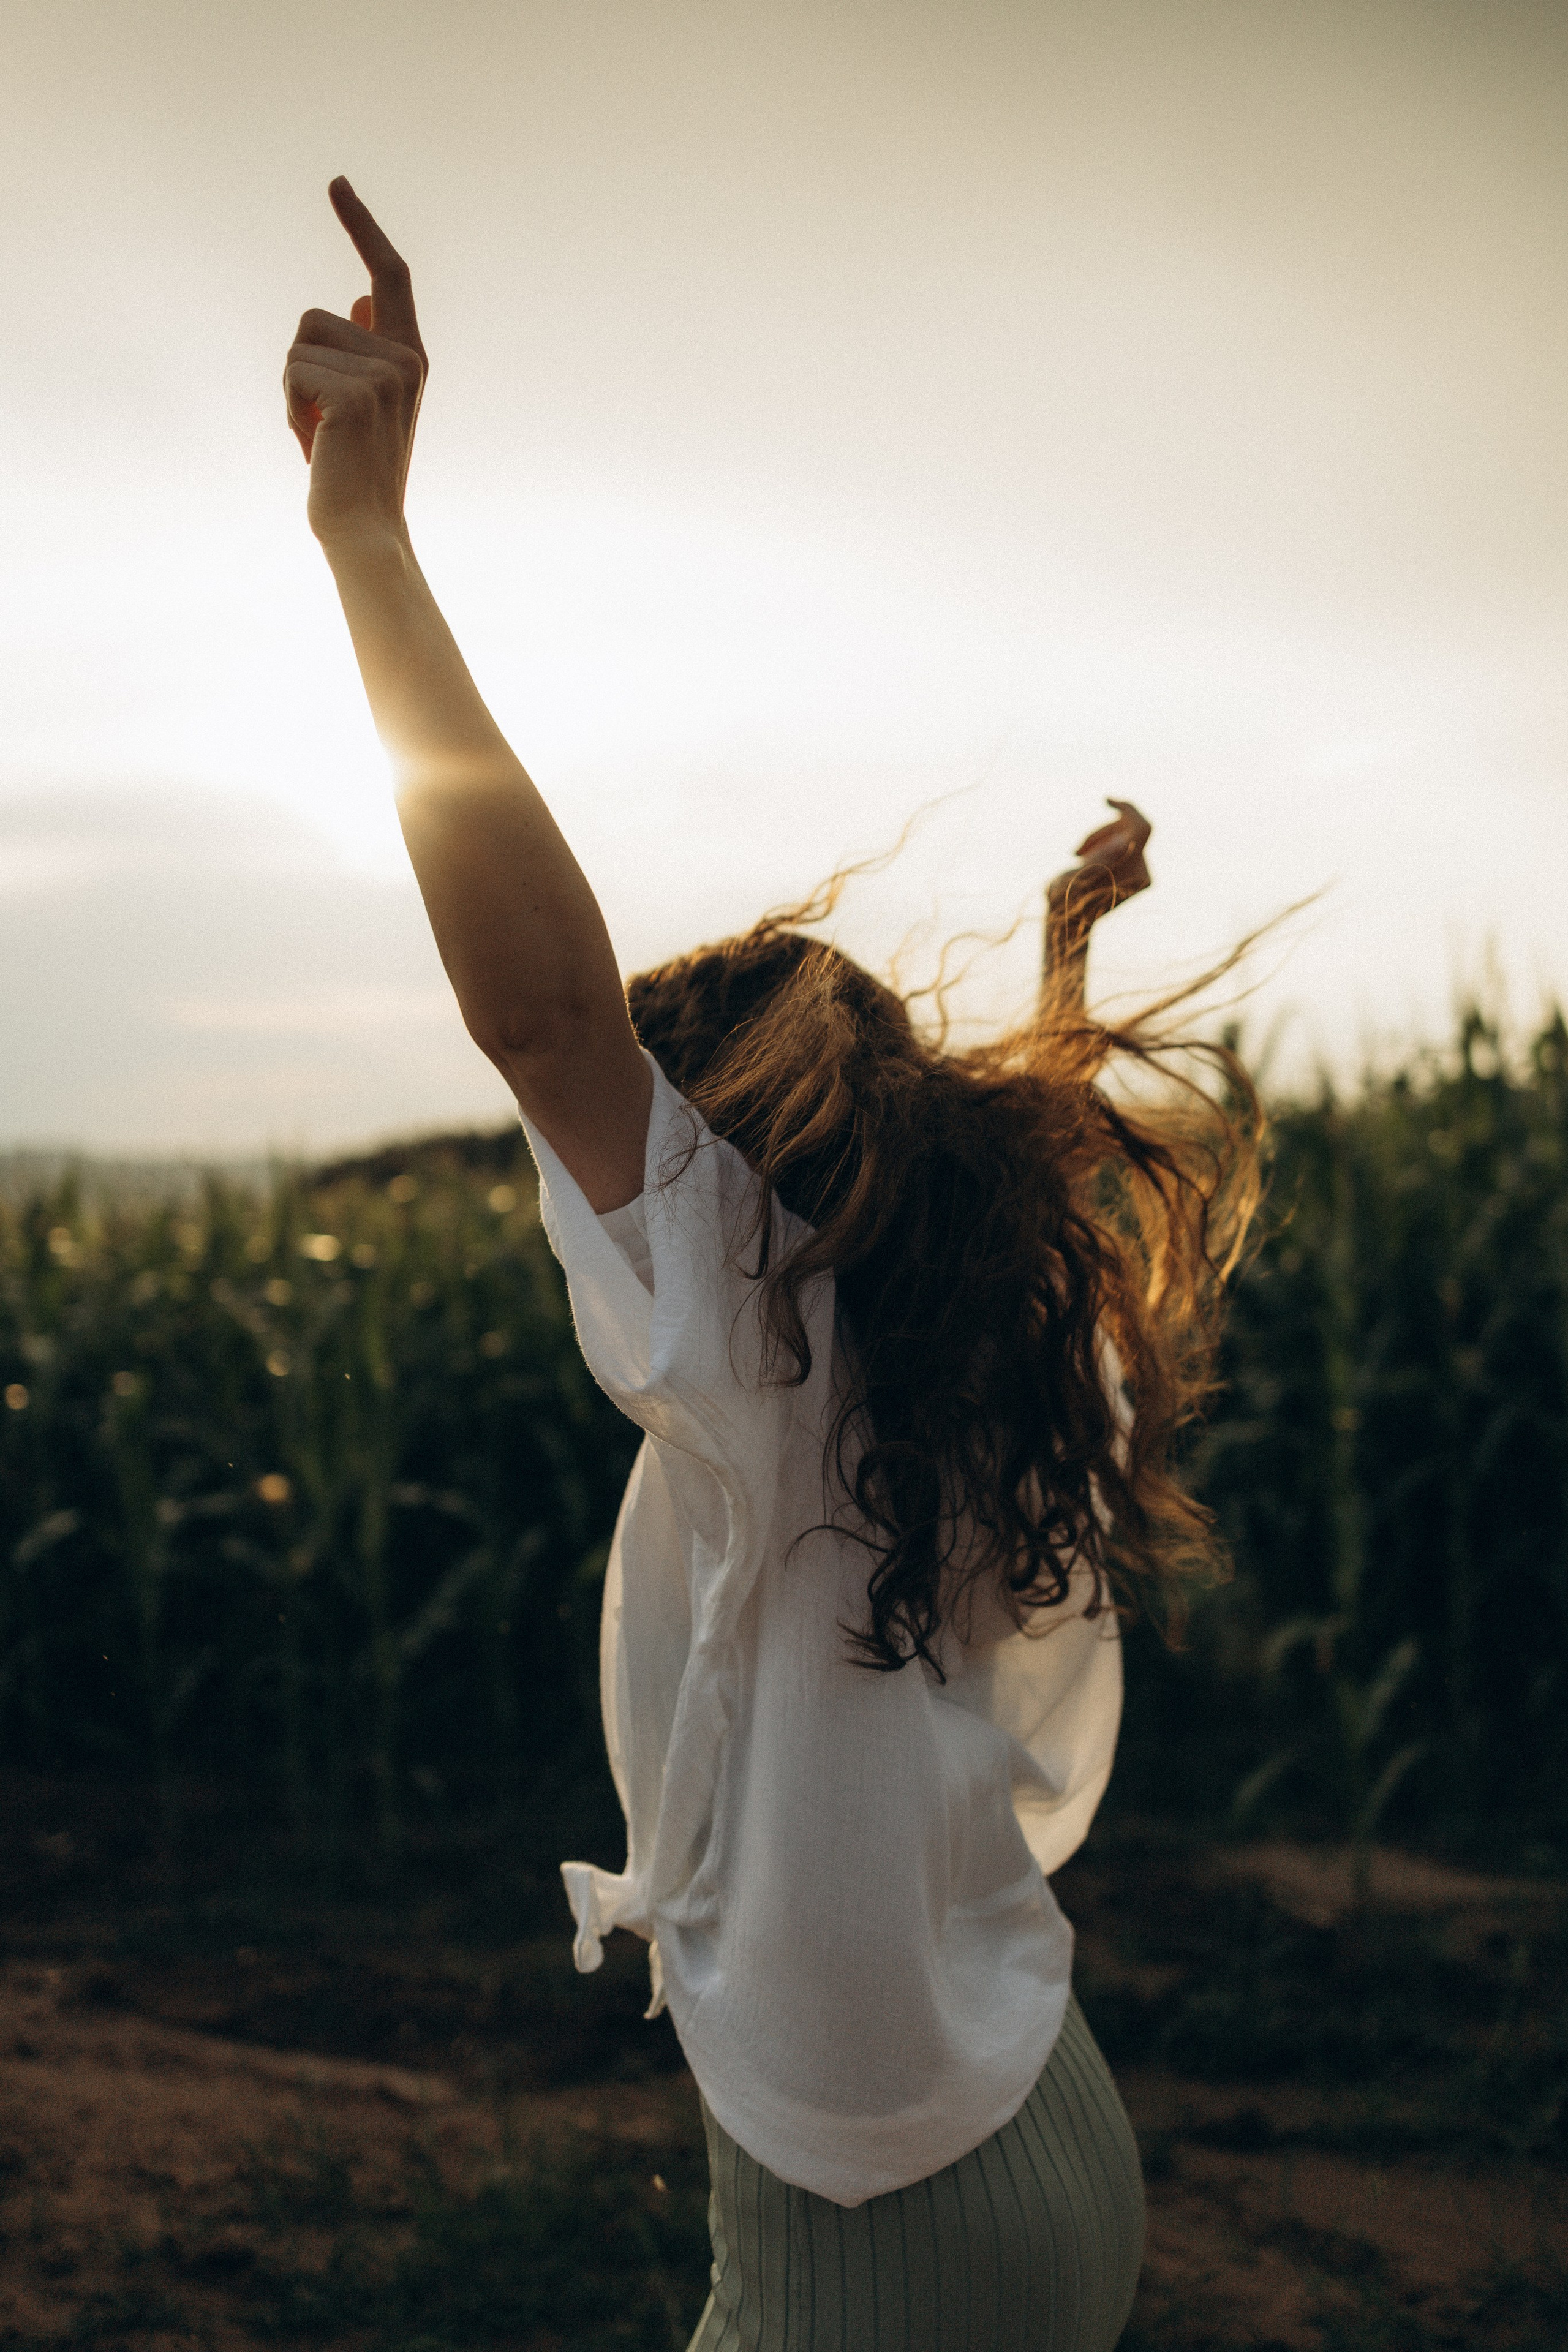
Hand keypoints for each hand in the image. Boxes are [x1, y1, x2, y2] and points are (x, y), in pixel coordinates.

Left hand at [284, 179, 427, 547]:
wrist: (364, 531)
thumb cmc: (354, 473)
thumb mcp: (363, 404)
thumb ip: (366, 349)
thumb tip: (361, 297)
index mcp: (409, 357)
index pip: (387, 275)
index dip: (361, 226)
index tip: (335, 183)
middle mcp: (403, 359)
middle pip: (316, 317)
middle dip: (300, 367)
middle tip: (321, 426)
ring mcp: (384, 375)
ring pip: (299, 343)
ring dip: (291, 389)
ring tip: (319, 435)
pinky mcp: (355, 394)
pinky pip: (292, 370)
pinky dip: (289, 406)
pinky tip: (314, 443)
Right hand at [1046, 799, 1152, 927]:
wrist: (1070, 923)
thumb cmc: (1065, 902)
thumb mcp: (1075, 878)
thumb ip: (1100, 859)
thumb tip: (1126, 840)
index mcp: (1132, 871)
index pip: (1142, 827)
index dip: (1126, 808)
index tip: (1105, 800)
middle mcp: (1144, 873)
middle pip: (1129, 829)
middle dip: (1101, 831)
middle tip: (1075, 850)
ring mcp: (1143, 874)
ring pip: (1126, 836)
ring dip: (1099, 840)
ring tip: (1077, 858)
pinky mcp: (1139, 874)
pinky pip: (1126, 846)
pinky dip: (1105, 847)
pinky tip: (1088, 862)